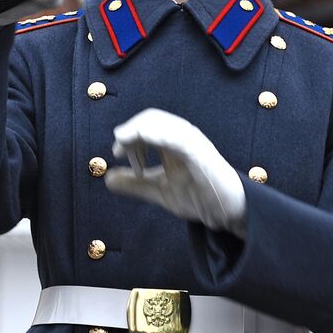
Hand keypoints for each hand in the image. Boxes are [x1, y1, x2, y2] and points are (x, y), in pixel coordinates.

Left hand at [104, 109, 246, 235]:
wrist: (225, 213)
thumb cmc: (198, 196)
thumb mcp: (158, 190)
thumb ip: (134, 184)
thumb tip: (108, 178)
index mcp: (171, 143)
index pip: (145, 126)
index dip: (127, 135)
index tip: (117, 153)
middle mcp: (182, 138)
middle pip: (151, 119)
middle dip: (130, 131)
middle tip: (118, 150)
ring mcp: (193, 144)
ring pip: (164, 124)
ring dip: (140, 130)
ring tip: (124, 141)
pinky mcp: (202, 154)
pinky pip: (181, 138)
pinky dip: (162, 135)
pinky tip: (147, 138)